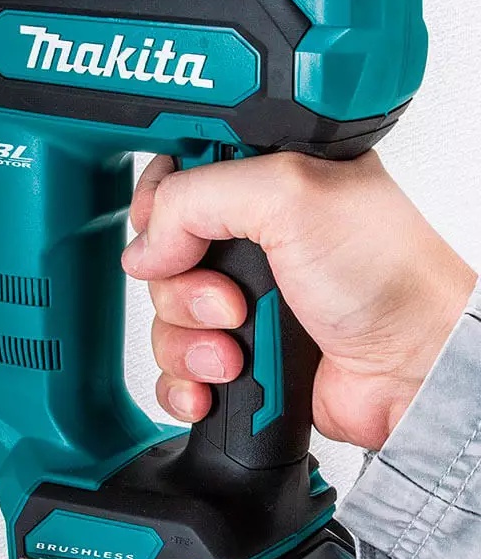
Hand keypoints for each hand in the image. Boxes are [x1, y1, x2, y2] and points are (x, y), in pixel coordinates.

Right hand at [121, 151, 476, 450]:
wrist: (413, 370)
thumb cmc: (385, 277)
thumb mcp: (289, 196)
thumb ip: (197, 197)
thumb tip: (145, 245)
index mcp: (264, 183)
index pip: (178, 177)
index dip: (160, 204)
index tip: (166, 229)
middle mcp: (252, 241)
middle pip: (162, 256)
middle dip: (182, 287)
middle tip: (230, 298)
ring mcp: (243, 300)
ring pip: (164, 317)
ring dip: (190, 340)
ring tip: (236, 348)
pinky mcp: (239, 353)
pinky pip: (175, 368)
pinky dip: (187, 380)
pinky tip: (218, 381)